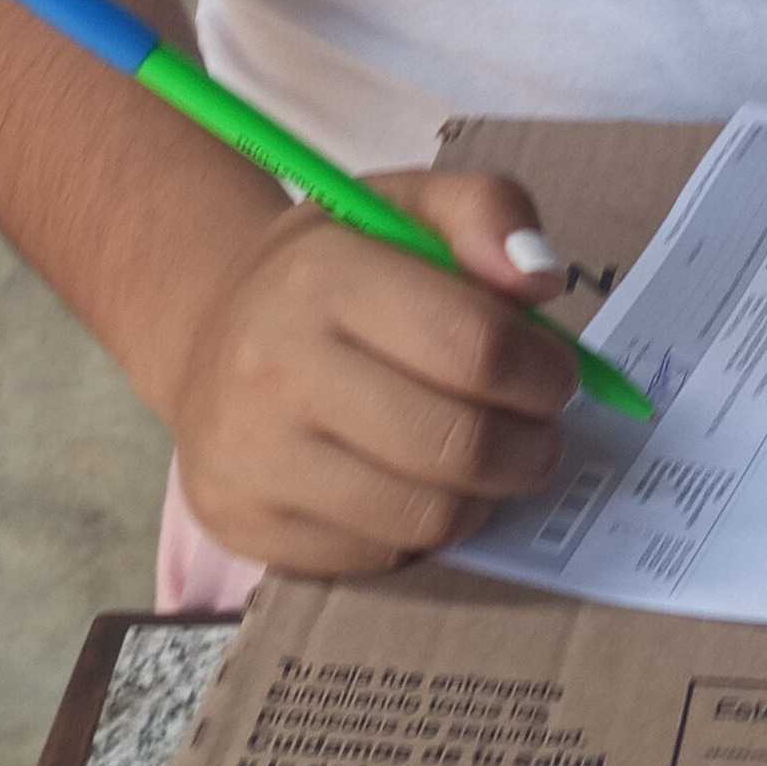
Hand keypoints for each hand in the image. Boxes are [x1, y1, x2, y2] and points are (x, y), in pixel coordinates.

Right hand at [168, 168, 579, 577]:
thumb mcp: (405, 207)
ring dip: (485, 497)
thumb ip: (488, 211)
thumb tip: (541, 278)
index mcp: (322, 275)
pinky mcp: (245, 524)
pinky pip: (378, 559)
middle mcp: (274, 366)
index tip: (557, 376)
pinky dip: (418, 532)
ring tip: (486, 462)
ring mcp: (252, 455)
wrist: (209, 333)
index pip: (474, 345)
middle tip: (539, 434)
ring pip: (426, 517)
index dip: (543, 372)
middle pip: (458, 443)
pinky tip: (415, 486)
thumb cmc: (332, 270)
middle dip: (530, 448)